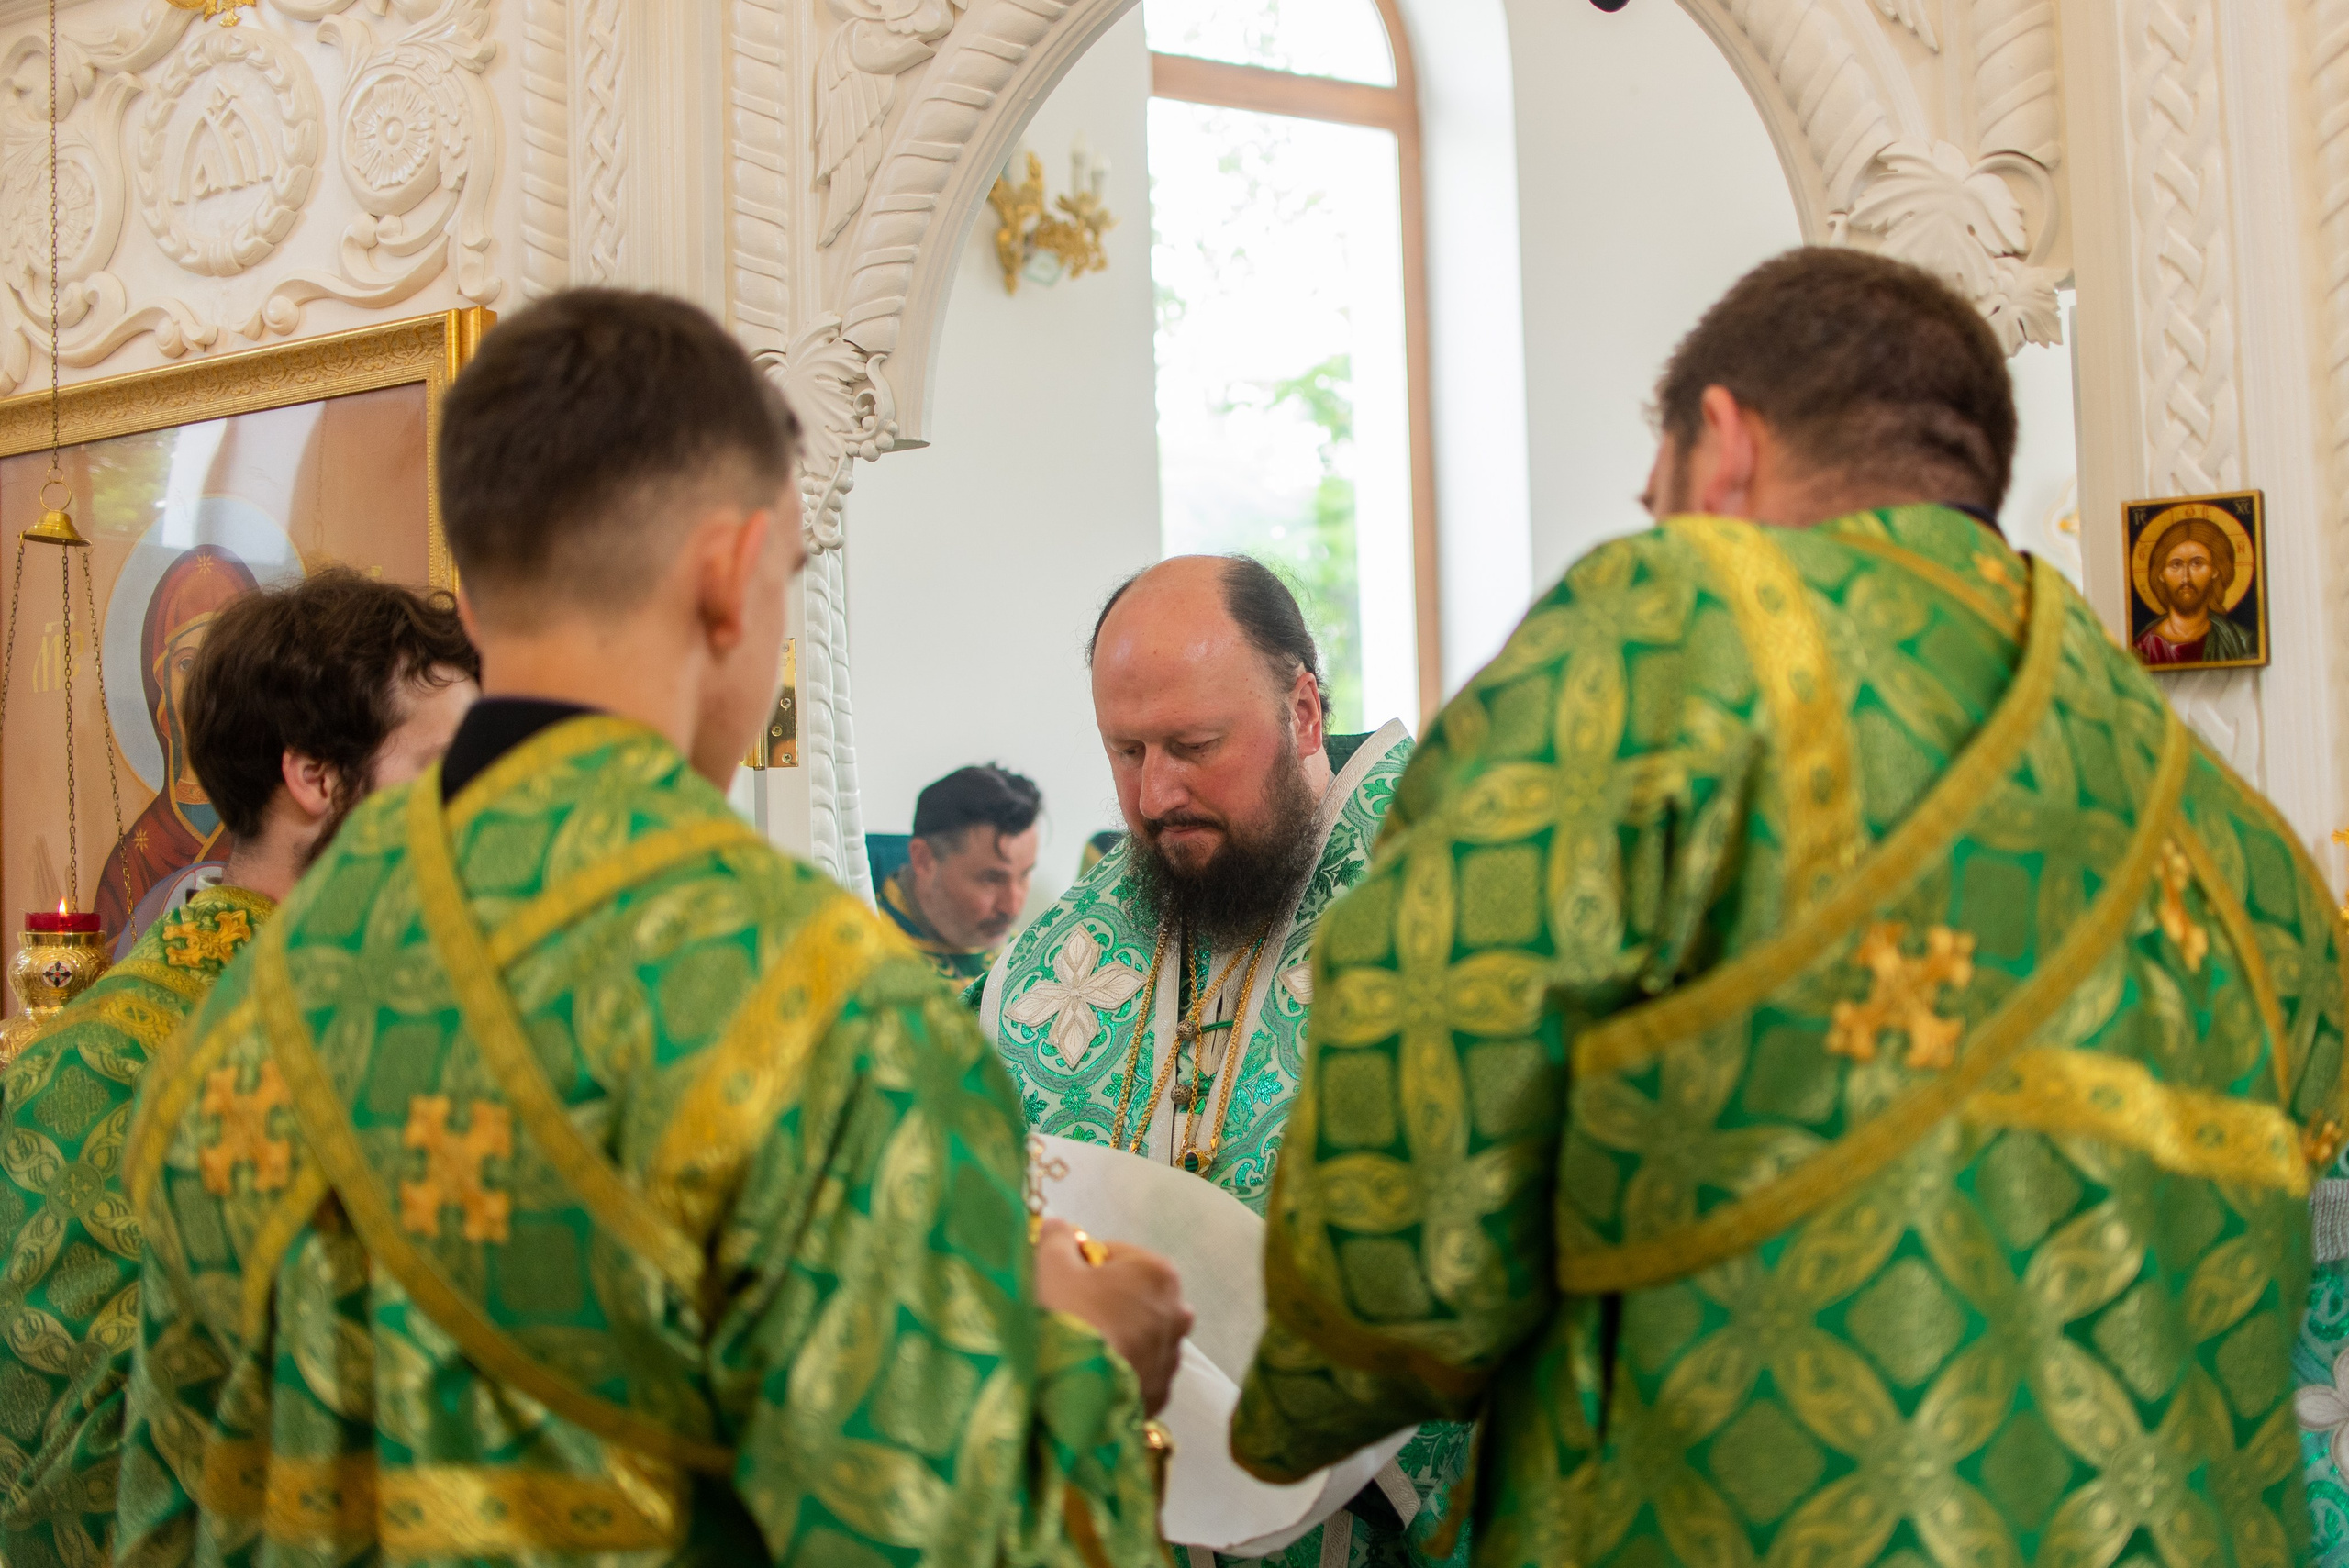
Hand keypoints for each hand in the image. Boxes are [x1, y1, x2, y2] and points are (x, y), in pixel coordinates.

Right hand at [1034, 1217, 1192, 1414]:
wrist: (1071, 1393)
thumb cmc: (1065, 1317)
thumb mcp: (1050, 1264)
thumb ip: (1057, 1237)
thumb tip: (1060, 1229)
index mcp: (1158, 1272)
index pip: (1116, 1255)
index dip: (1083, 1266)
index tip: (1063, 1282)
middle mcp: (1177, 1312)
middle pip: (1133, 1295)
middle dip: (1107, 1300)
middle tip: (1071, 1314)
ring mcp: (1172, 1357)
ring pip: (1140, 1335)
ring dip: (1117, 1336)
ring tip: (1081, 1348)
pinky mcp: (1160, 1394)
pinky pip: (1138, 1372)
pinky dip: (1120, 1370)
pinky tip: (1092, 1374)